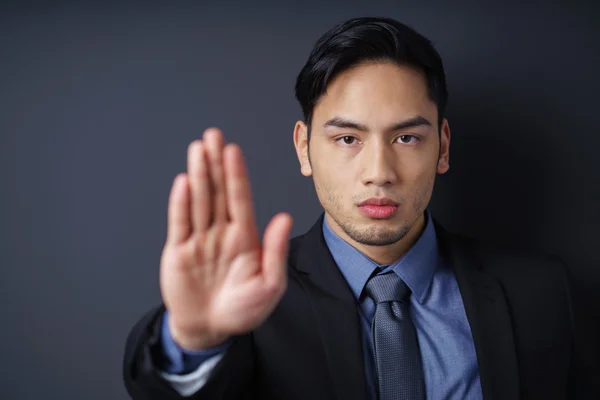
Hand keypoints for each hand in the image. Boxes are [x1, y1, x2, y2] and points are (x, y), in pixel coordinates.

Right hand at [159, 128, 292, 350]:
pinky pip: (180, 223)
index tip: (233, 151)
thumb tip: (283, 218)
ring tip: (198, 149)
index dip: (237, 175)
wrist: (211, 329)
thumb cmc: (243, 310)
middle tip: (213, 136)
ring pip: (199, 201)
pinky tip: (184, 182)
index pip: (240, 199)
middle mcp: (221, 232)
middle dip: (216, 164)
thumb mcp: (269, 286)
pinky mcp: (179, 251)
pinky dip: (181, 203)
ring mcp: (199, 239)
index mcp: (245, 237)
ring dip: (199, 175)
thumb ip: (275, 252)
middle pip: (218, 191)